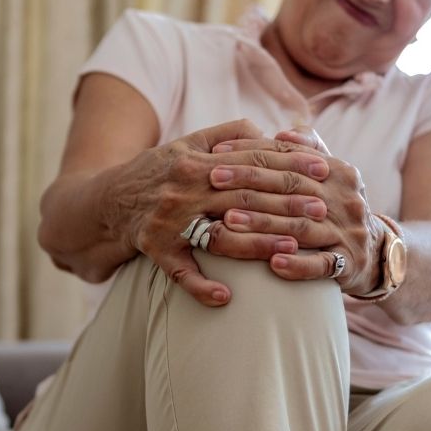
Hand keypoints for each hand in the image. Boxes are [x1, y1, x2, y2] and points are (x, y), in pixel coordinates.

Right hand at [115, 119, 331, 306]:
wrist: (107, 199)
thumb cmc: (161, 169)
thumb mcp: (191, 142)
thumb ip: (232, 134)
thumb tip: (274, 133)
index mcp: (196, 160)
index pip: (252, 160)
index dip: (290, 164)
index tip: (323, 169)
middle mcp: (183, 189)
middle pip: (244, 197)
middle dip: (286, 203)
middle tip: (322, 210)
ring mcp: (169, 221)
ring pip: (220, 235)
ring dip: (257, 244)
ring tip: (292, 248)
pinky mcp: (155, 249)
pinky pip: (180, 273)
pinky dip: (202, 286)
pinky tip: (227, 297)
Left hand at [212, 126, 386, 294]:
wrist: (375, 252)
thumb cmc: (337, 207)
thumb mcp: (329, 176)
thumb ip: (308, 151)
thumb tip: (283, 132)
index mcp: (340, 171)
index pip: (290, 157)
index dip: (252, 153)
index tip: (216, 154)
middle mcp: (346, 198)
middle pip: (292, 187)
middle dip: (249, 183)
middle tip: (213, 180)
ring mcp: (348, 232)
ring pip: (301, 226)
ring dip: (263, 223)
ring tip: (228, 221)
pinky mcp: (349, 264)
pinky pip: (321, 265)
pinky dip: (297, 265)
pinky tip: (272, 264)